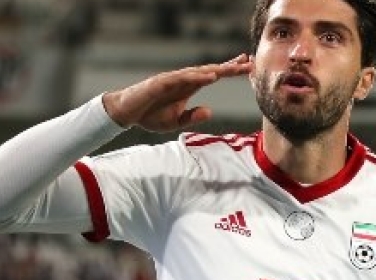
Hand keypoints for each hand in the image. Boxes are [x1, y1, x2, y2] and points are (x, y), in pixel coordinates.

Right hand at [103, 54, 252, 131]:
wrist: (126, 113)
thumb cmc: (150, 116)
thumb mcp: (176, 122)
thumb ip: (193, 116)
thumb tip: (210, 111)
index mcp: (188, 88)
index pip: (212, 76)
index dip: (228, 71)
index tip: (246, 66)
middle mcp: (182, 80)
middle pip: (210, 70)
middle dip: (229, 66)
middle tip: (248, 61)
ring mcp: (172, 79)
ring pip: (198, 72)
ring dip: (216, 69)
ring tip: (233, 67)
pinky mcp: (161, 82)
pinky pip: (182, 78)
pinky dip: (196, 76)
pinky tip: (210, 76)